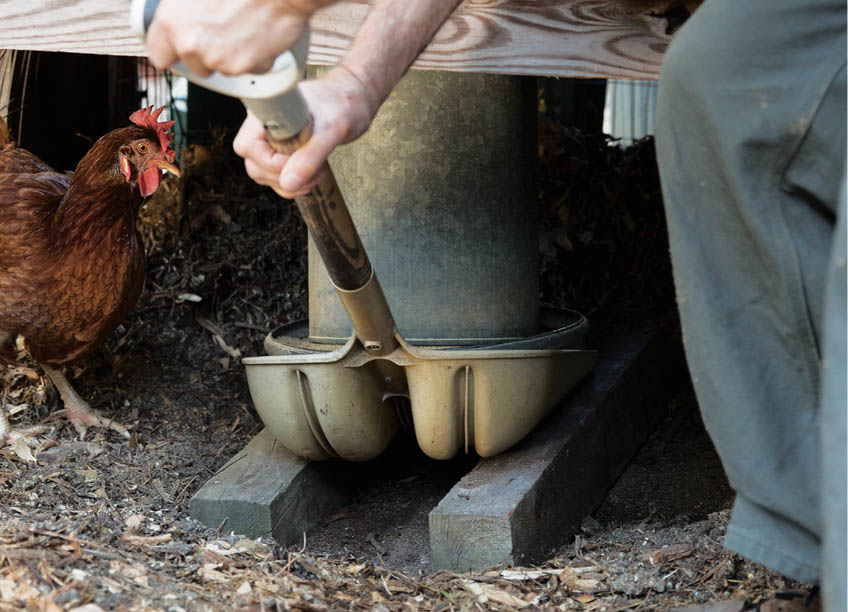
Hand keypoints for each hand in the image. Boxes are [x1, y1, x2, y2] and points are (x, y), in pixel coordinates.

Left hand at [145, 0, 333, 75]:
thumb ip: (183, 11)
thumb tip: (183, 20)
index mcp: (171, 20)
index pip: (159, 54)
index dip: (174, 51)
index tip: (183, 47)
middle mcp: (189, 43)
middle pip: (193, 65)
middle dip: (208, 53)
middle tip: (224, 32)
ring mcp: (215, 58)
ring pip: (221, 68)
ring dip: (232, 55)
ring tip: (244, 28)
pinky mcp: (241, 68)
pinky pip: (246, 69)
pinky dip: (253, 58)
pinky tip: (258, 35)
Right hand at [233, 66, 377, 197]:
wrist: (354, 99)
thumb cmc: (343, 104)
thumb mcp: (331, 131)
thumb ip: (310, 156)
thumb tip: (288, 183)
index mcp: (266, 112)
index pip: (247, 147)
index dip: (270, 162)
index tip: (299, 159)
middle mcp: (263, 126)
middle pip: (254, 165)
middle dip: (282, 177)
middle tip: (312, 171)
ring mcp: (272, 140)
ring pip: (265, 174)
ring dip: (290, 184)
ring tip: (316, 173)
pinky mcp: (283, 150)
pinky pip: (278, 176)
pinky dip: (295, 183)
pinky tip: (314, 175)